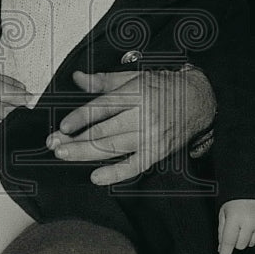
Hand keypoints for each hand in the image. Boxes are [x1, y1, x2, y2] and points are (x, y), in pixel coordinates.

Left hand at [46, 67, 215, 185]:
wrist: (199, 100)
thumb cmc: (163, 87)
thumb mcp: (132, 77)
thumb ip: (102, 80)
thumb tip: (77, 77)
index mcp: (135, 94)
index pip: (102, 108)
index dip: (80, 118)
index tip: (62, 127)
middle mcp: (143, 116)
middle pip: (104, 132)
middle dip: (76, 140)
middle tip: (55, 146)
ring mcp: (151, 136)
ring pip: (113, 149)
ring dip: (86, 154)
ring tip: (65, 155)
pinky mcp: (158, 152)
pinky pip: (135, 166)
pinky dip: (115, 173)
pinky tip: (96, 177)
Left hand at [218, 198, 254, 253]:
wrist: (253, 189)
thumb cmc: (236, 200)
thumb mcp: (223, 212)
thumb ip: (221, 231)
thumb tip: (221, 248)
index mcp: (234, 218)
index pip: (228, 241)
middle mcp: (249, 222)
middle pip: (240, 245)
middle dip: (235, 241)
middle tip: (235, 230)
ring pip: (250, 244)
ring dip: (245, 239)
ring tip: (244, 225)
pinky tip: (252, 227)